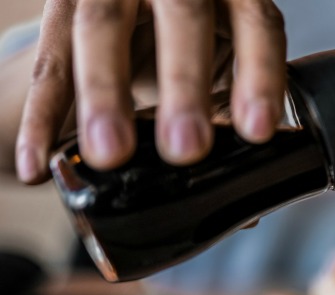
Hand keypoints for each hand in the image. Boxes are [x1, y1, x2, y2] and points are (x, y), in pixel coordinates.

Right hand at [15, 0, 286, 183]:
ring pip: (102, 28)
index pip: (256, 24)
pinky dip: (41, 116)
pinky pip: (48, 62)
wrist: (137, 0)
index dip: (260, 77)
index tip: (257, 131)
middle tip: (186, 148)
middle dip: (184, 85)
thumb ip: (233, 108)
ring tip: (109, 155)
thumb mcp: (224, 59)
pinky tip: (38, 163)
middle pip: (182, 18)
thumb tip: (242, 199)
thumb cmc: (193, 38)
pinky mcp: (62, 5)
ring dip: (104, 95)